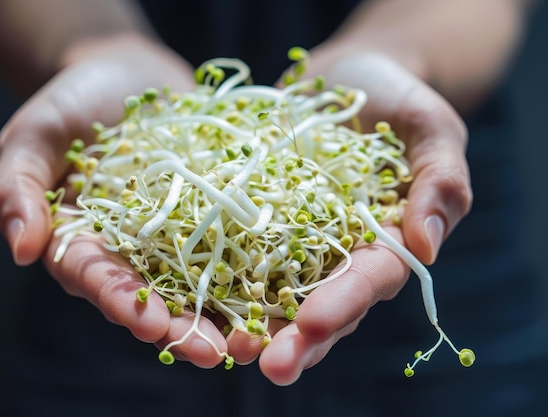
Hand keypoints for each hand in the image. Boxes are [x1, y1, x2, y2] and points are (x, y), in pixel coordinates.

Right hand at [0, 34, 229, 367]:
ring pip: (198, 283)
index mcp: (82, 242)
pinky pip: (234, 242)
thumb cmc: (71, 100)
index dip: (121, 303)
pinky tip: (282, 289)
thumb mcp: (34, 134)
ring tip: (254, 339)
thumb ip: (16, 187)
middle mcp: (130, 249)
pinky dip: (255, 268)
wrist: (125, 73)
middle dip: (181, 327)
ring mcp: (174, 235)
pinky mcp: (211, 213)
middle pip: (154, 296)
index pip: (98, 280)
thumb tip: (21, 251)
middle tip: (214, 354)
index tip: (148, 325)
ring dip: (225, 314)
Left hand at [227, 52, 472, 384]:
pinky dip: (217, 276)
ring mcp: (295, 238)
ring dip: (250, 323)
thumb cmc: (398, 97)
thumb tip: (427, 245)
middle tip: (267, 366)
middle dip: (295, 338)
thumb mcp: (430, 126)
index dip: (342, 304)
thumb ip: (440, 180)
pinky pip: (238, 250)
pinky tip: (188, 295)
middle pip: (319, 304)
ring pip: (273, 291)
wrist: (346, 76)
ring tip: (220, 348)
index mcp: (383, 241)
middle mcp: (337, 252)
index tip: (311, 327)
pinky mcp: (258, 218)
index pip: (367, 281)